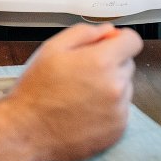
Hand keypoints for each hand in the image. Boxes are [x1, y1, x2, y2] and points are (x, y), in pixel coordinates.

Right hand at [6, 24, 141, 160]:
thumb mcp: (51, 49)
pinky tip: (84, 110)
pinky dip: (107, 108)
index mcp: (101, 62)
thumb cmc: (36, 89)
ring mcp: (119, 110)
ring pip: (124, 87)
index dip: (119, 39)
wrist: (28, 130)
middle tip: (81, 72)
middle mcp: (116, 86)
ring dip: (109, 86)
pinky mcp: (118, 129)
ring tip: (79, 94)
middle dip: (109, 63)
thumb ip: (83, 33)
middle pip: (127, 64)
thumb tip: (107, 31)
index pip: (132, 41)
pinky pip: (120, 110)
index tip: (109, 45)